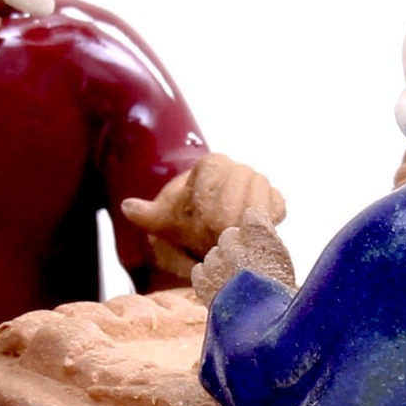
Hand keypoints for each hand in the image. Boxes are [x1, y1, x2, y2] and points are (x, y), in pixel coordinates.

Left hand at [122, 152, 284, 259]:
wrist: (208, 229)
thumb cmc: (184, 222)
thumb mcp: (164, 221)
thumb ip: (149, 216)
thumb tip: (127, 208)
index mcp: (210, 164)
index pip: (214, 172)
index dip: (210, 199)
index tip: (205, 222)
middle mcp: (236, 169)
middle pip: (239, 185)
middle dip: (228, 214)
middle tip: (219, 237)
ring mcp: (258, 183)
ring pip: (259, 196)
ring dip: (246, 221)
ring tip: (233, 240)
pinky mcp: (275, 201)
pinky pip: (277, 208)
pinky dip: (267, 224)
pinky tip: (253, 237)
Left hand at [191, 210, 296, 306]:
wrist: (263, 330)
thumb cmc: (281, 298)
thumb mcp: (284, 263)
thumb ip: (268, 240)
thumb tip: (256, 220)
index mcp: (260, 236)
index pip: (252, 215)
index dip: (256, 228)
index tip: (259, 240)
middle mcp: (235, 244)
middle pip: (230, 235)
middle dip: (236, 248)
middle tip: (248, 270)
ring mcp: (216, 261)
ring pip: (215, 255)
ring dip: (222, 266)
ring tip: (236, 287)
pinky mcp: (202, 279)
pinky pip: (200, 270)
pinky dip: (208, 279)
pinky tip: (221, 291)